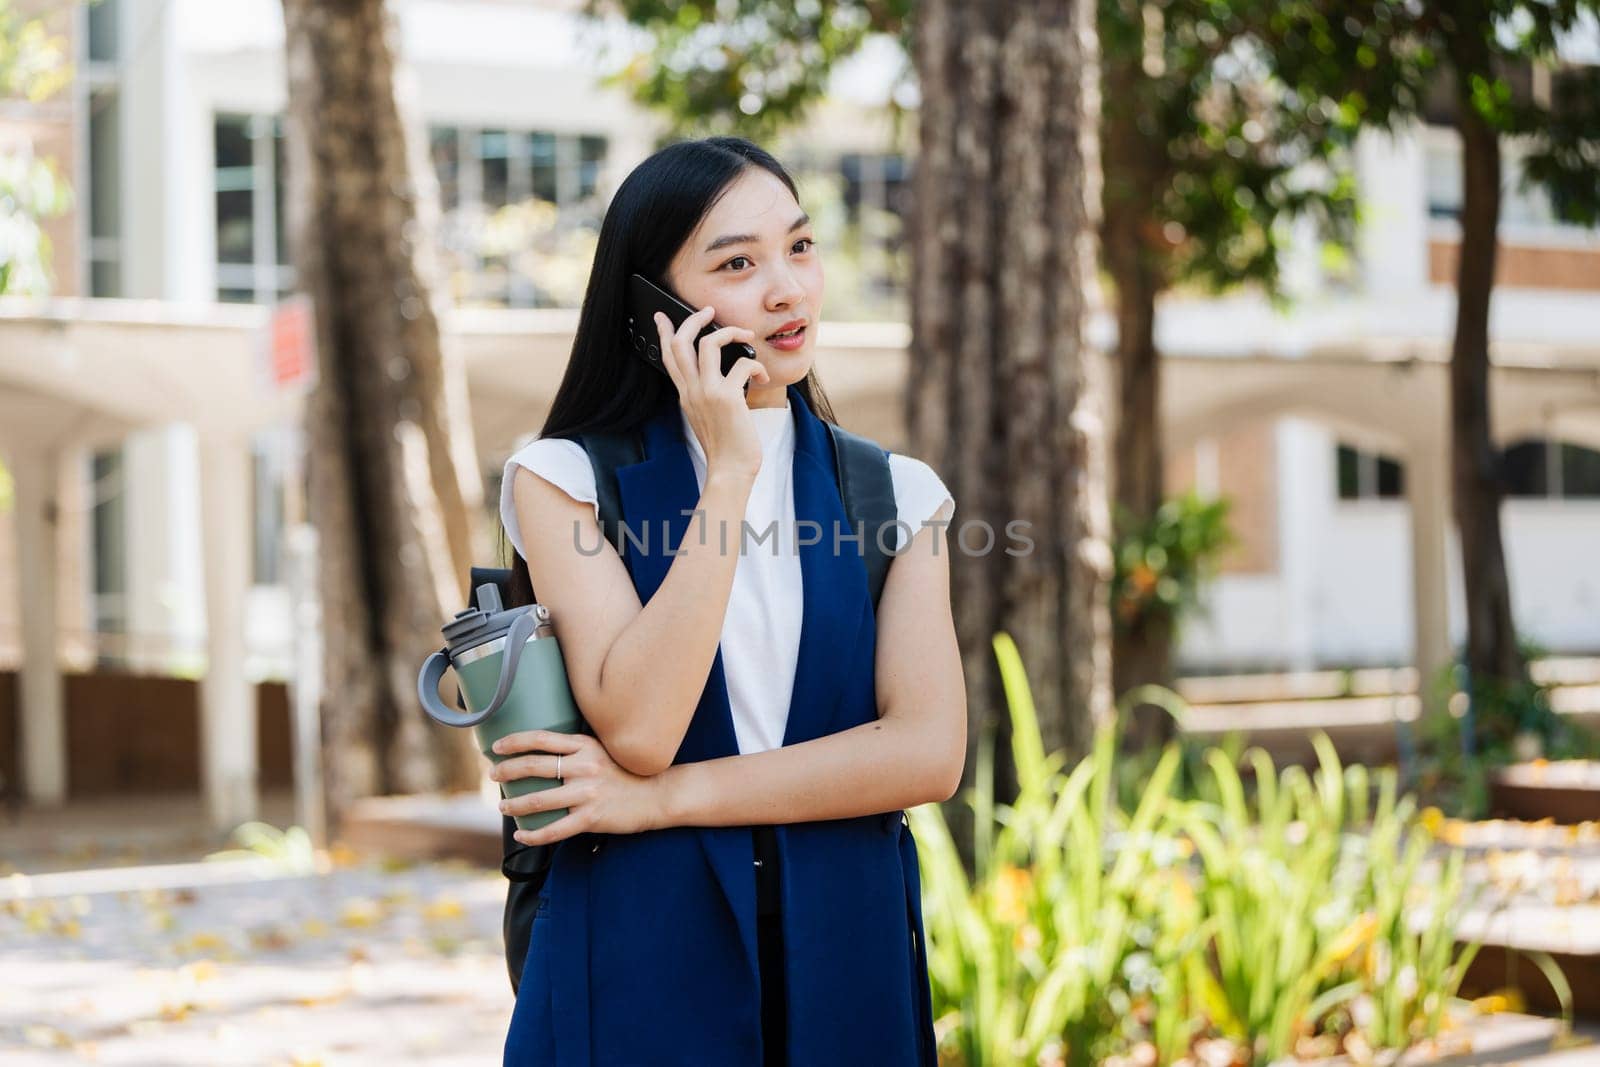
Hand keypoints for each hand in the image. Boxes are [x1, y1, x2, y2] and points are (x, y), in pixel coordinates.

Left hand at [489, 730, 665, 845]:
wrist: (656, 795)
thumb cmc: (626, 773)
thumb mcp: (602, 751)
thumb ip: (576, 751)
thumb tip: (541, 755)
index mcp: (585, 745)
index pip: (541, 739)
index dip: (514, 741)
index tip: (496, 747)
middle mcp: (584, 766)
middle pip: (534, 766)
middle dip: (507, 771)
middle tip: (494, 776)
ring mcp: (587, 793)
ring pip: (538, 800)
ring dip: (514, 804)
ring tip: (503, 806)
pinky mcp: (591, 817)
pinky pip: (554, 830)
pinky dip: (533, 835)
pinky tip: (522, 835)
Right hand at [653, 306, 769, 480]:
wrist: (730, 471)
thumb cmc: (726, 446)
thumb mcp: (709, 416)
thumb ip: (709, 394)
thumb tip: (729, 372)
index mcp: (685, 394)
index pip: (668, 357)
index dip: (664, 332)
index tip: (663, 316)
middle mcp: (691, 391)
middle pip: (680, 342)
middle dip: (694, 319)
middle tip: (709, 311)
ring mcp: (707, 393)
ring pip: (708, 343)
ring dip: (729, 331)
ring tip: (745, 335)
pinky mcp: (727, 397)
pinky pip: (742, 364)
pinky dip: (756, 365)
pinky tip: (764, 377)